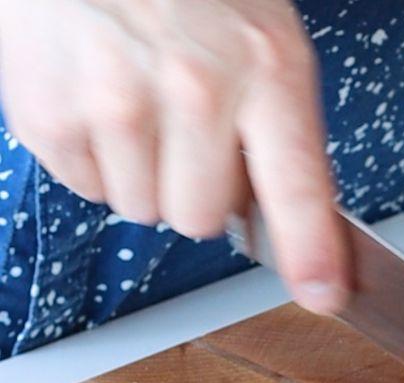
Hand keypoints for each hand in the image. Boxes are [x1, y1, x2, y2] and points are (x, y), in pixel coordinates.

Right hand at [0, 0, 349, 312]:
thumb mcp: (263, 39)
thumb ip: (281, 130)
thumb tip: (291, 227)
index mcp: (266, 69)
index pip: (298, 186)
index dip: (311, 251)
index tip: (324, 295)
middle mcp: (196, 88)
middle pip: (203, 220)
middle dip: (198, 192)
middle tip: (187, 131)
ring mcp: (117, 104)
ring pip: (144, 212)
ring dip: (145, 177)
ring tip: (140, 105)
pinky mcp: (51, 114)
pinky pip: (88, 189)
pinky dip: (96, 160)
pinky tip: (100, 101)